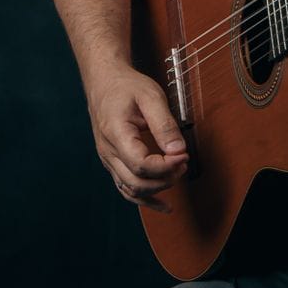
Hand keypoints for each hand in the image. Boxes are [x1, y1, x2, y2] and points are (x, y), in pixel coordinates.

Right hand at [84, 62, 189, 210]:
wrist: (104, 82)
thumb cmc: (125, 86)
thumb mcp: (150, 96)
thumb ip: (165, 124)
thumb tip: (178, 150)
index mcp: (115, 133)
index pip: (141, 164)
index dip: (166, 166)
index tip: (183, 155)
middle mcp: (108, 151)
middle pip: (137, 182)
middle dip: (166, 178)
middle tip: (183, 162)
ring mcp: (108, 159)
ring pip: (131, 190)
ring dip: (157, 189)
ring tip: (177, 175)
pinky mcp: (113, 162)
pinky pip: (126, 188)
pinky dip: (145, 199)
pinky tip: (163, 205)